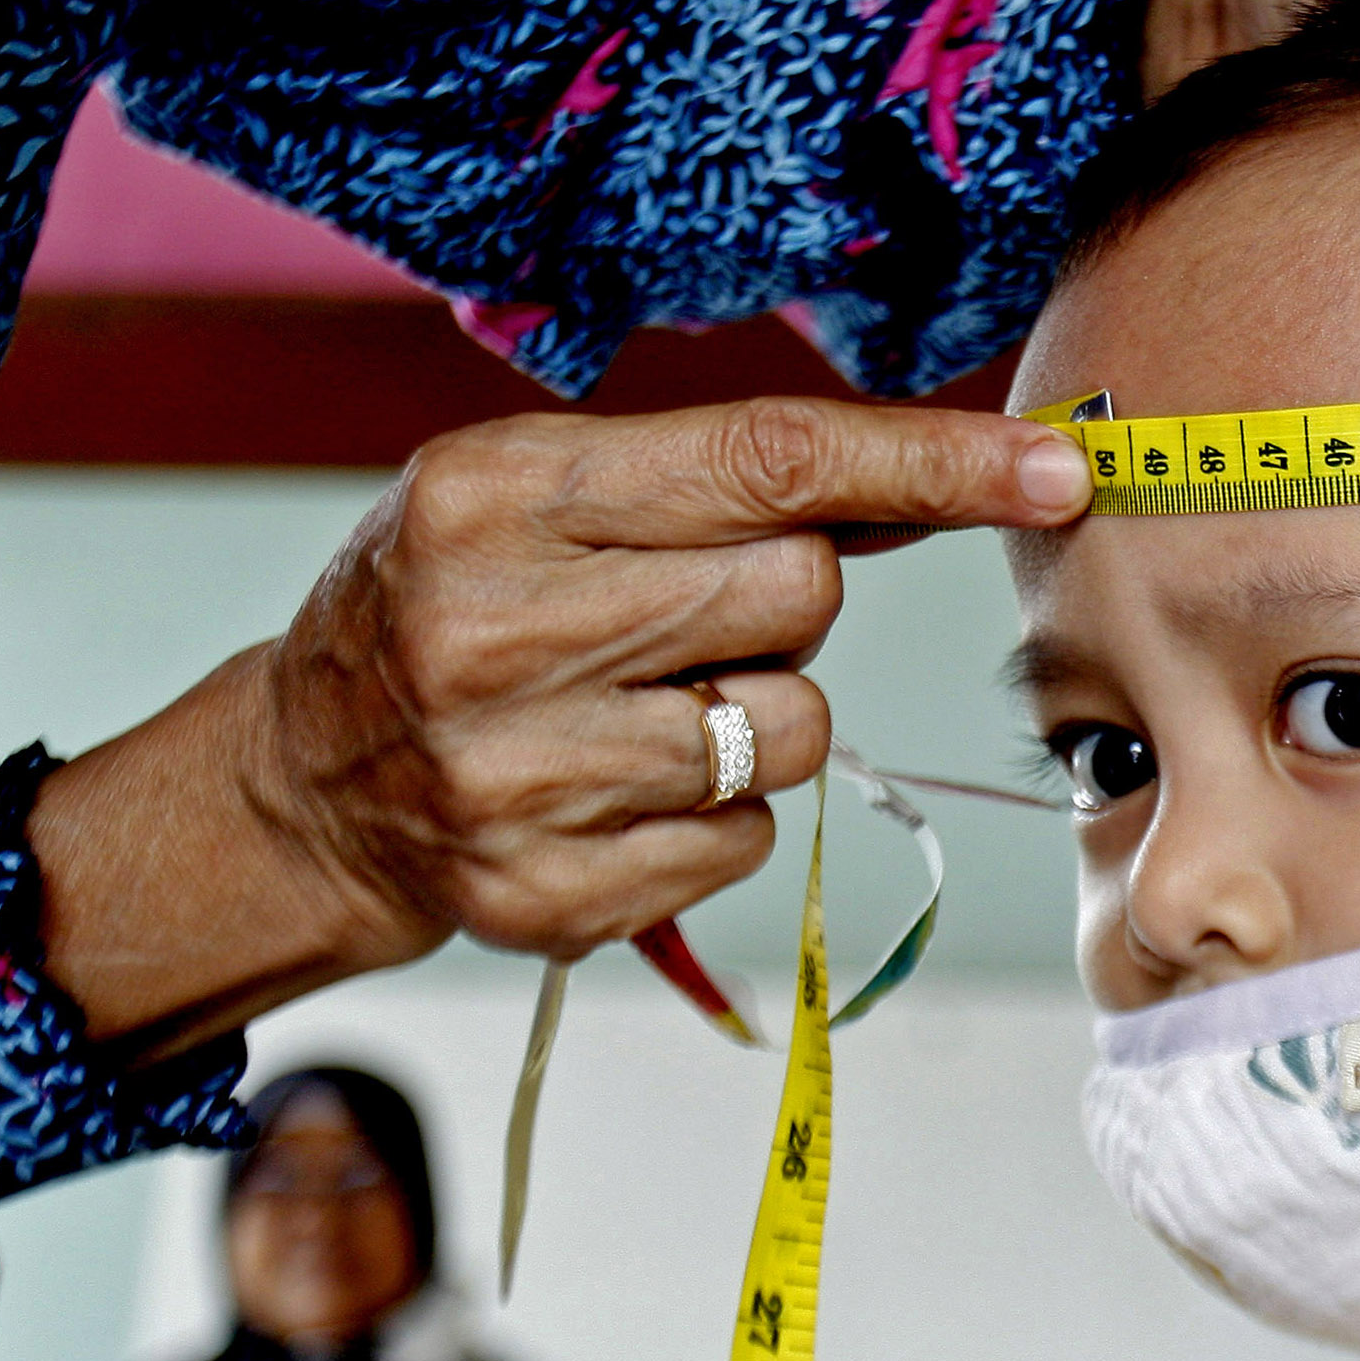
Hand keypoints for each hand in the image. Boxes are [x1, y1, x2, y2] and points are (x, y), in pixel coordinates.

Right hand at [30, 398, 1091, 1045]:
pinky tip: (619, 789)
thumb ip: (716, 479)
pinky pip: (747, 844)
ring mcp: (516, 780)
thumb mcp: (534, 495)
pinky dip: (716, 814)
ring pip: (791, 732)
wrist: (304, 783)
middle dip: (786, 600)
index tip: (1055, 468)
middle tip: (686, 614)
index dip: (929, 463)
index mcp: (493, 495)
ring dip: (759, 714)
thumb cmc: (452, 603)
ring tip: (646, 704)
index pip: (764, 462)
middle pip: (796, 597)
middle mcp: (493, 633)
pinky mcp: (547, 898)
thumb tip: (951, 470)